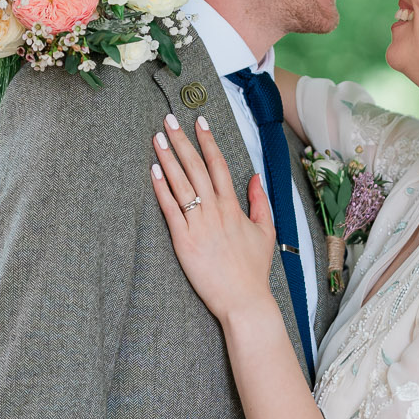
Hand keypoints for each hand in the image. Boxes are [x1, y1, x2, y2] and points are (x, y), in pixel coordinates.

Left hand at [151, 114, 276, 322]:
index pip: (219, 165)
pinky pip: (170, 209)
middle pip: (196, 167)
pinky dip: (161, 189)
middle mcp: (215, 210)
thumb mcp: (265, 231)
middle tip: (169, 119)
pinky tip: (153, 171)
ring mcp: (198, 224)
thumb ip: (259, 202)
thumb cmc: (253, 270)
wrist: (244, 300)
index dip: (208, 141)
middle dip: (182, 141)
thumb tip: (255, 177)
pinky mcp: (184, 240)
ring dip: (168, 158)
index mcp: (233, 206)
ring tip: (157, 137)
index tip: (199, 122)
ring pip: (181, 183)